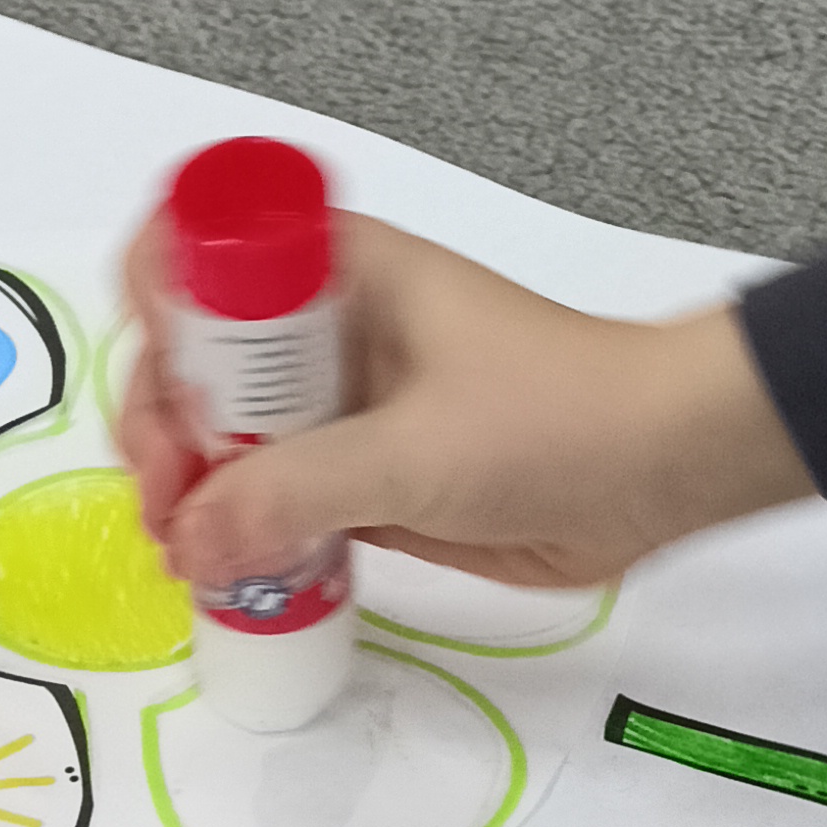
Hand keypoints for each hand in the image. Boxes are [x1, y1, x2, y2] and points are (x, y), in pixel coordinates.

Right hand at [115, 212, 814, 595]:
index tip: (162, 383)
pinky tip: (223, 577)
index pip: (204, 250)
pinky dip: (241, 533)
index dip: (160, 303)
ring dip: (192, 490)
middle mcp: (325, 332)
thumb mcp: (414, 452)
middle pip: (196, 360)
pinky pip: (275, 498)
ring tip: (184, 555)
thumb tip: (190, 541)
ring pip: (226, 437)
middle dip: (162, 425)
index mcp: (337, 274)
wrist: (666, 470)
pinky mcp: (367, 478)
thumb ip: (294, 493)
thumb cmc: (554, 418)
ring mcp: (344, 406)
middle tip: (168, 503)